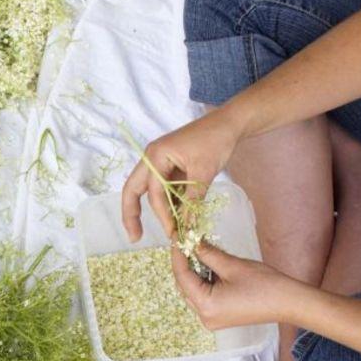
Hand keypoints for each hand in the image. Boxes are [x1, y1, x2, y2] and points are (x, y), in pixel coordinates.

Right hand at [121, 108, 244, 240]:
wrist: (229, 123)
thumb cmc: (216, 141)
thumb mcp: (204, 172)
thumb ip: (192, 200)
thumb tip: (186, 227)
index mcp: (155, 155)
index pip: (154, 192)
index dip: (162, 214)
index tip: (172, 233)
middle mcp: (151, 159)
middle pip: (133, 189)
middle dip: (131, 214)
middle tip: (134, 237)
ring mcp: (159, 163)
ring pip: (147, 191)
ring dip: (153, 210)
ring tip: (160, 231)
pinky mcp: (169, 167)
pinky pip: (163, 189)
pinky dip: (167, 204)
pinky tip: (174, 218)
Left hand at [170, 242, 298, 329]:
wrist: (289, 302)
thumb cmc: (265, 285)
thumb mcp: (232, 265)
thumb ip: (208, 254)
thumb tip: (192, 243)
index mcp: (205, 306)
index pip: (181, 276)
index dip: (178, 255)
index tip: (176, 237)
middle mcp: (204, 317)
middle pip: (184, 286)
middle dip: (185, 263)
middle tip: (187, 242)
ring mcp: (211, 319)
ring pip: (192, 291)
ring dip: (194, 272)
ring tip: (198, 251)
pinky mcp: (219, 317)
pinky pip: (203, 297)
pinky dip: (203, 281)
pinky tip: (208, 266)